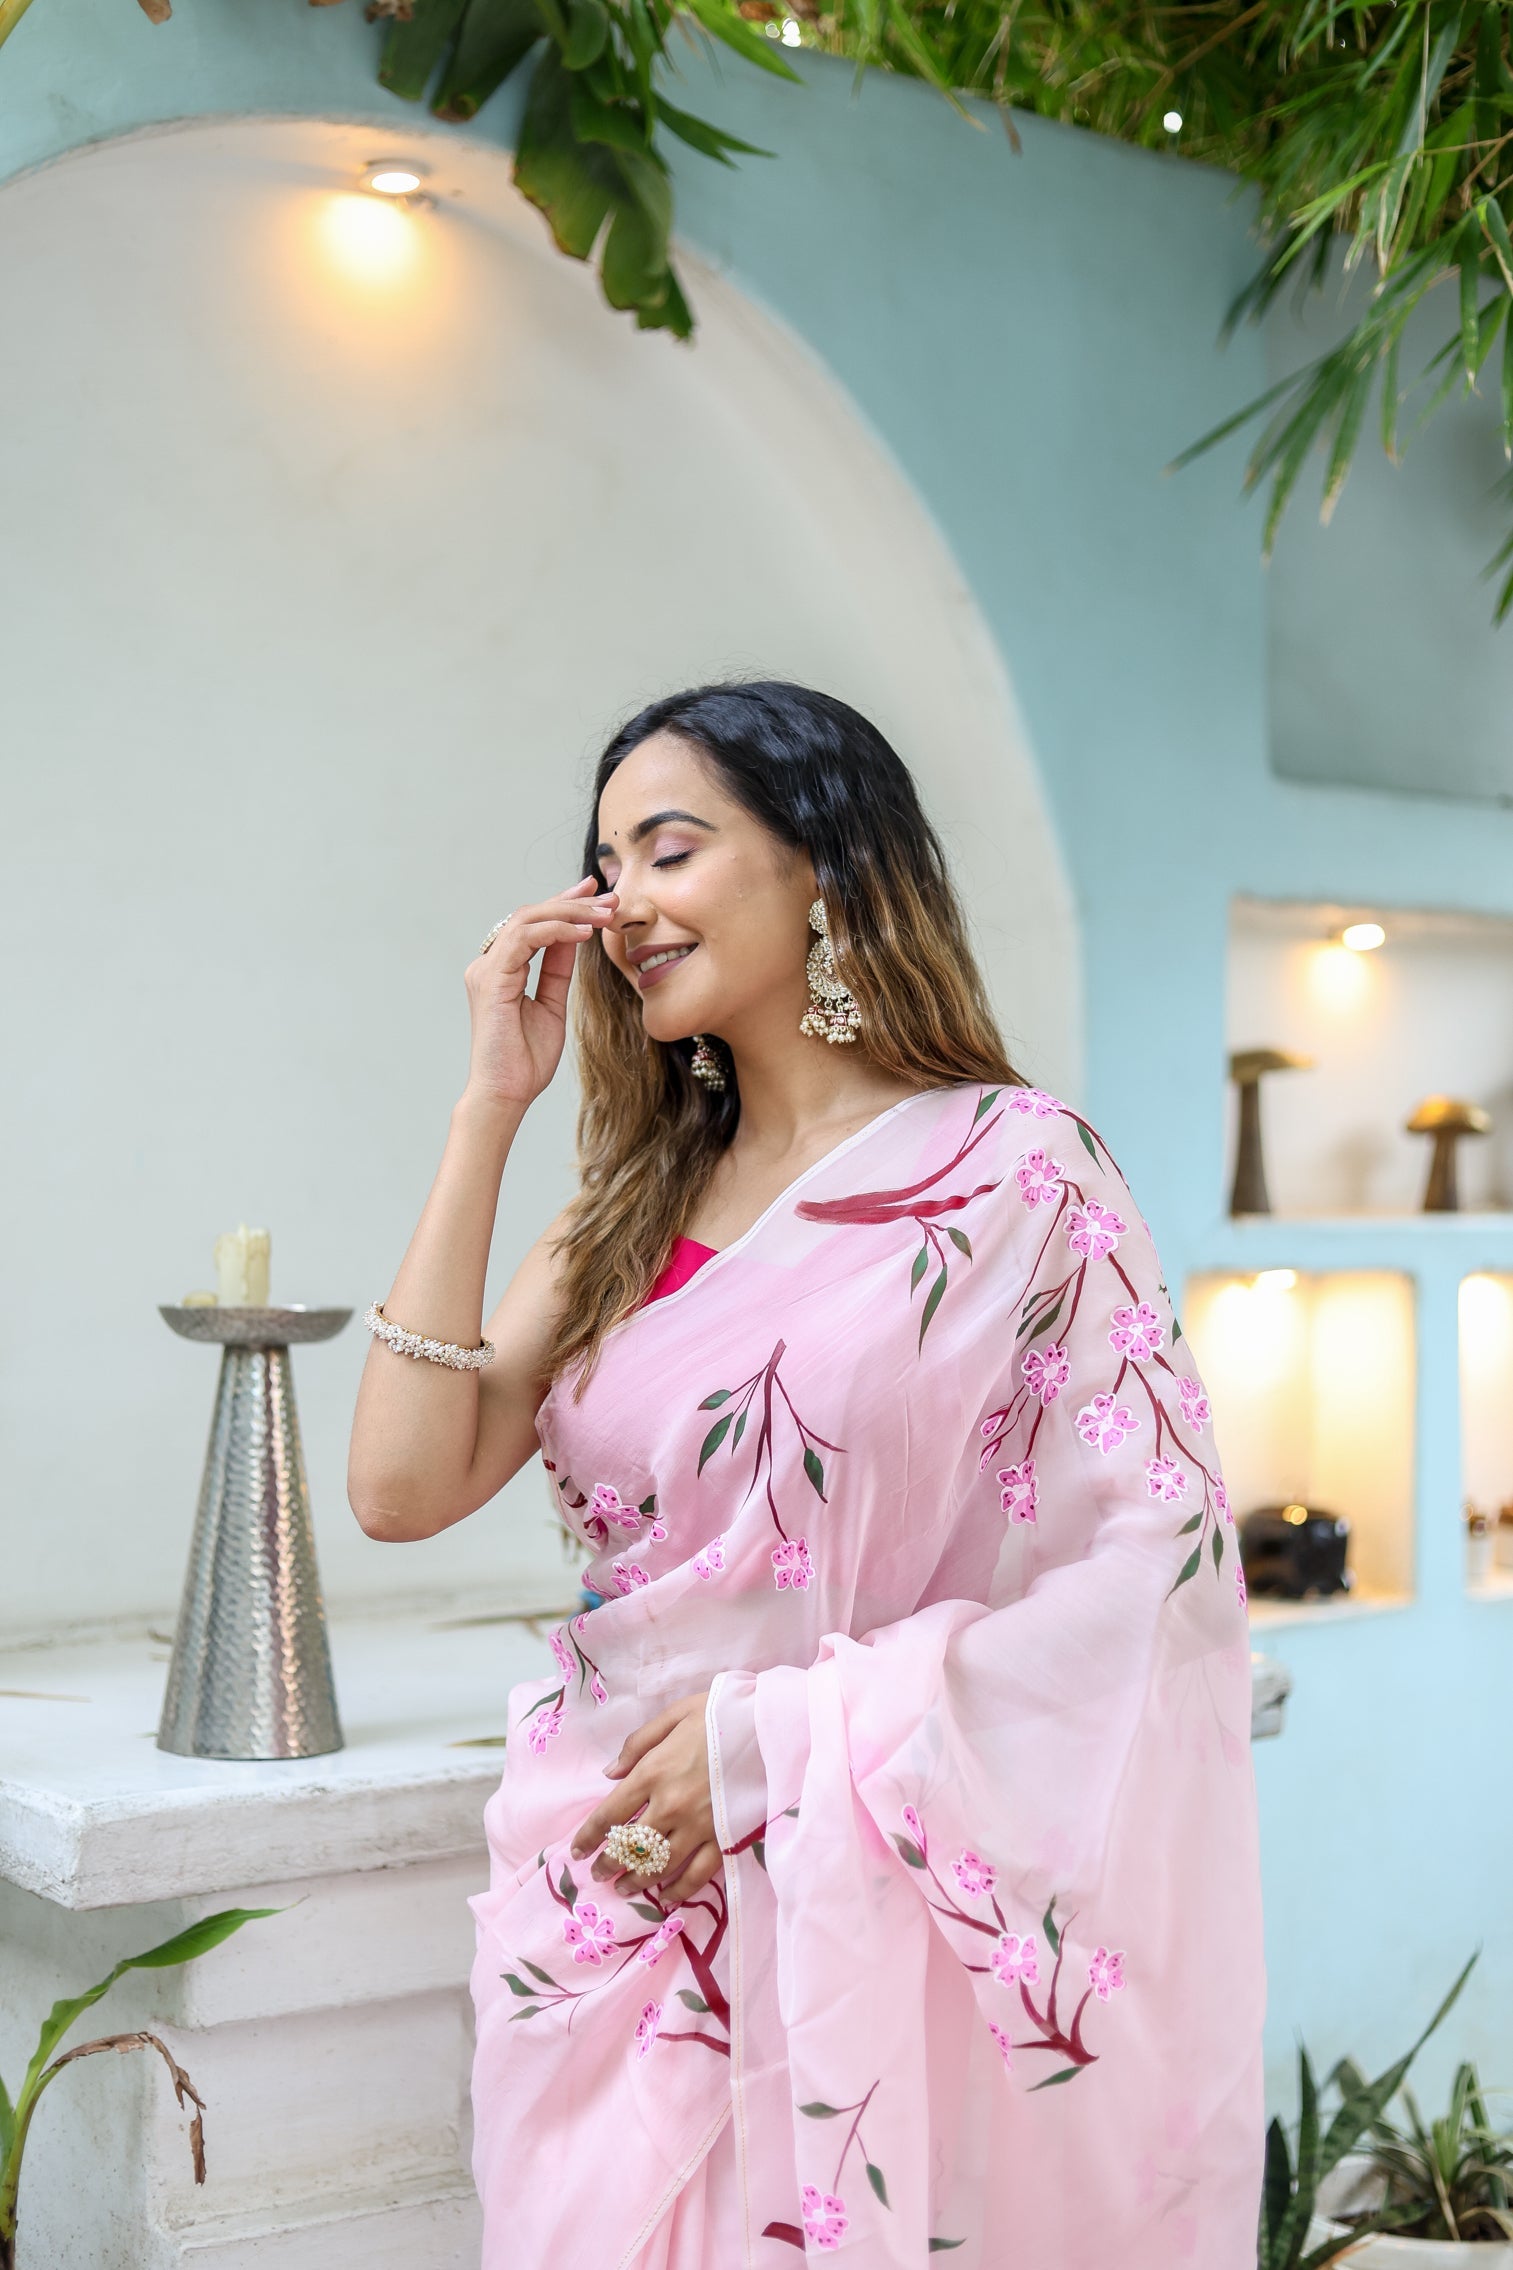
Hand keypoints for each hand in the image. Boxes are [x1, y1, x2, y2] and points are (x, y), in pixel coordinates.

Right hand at [462, 877, 618, 1110]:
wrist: (507, 1094)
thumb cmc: (525, 1060)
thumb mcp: (551, 1005)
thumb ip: (557, 970)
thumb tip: (574, 937)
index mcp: (502, 969)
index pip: (534, 925)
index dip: (564, 904)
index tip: (597, 895)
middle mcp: (490, 964)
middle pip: (530, 915)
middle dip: (572, 901)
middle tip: (608, 897)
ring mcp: (486, 969)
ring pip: (527, 919)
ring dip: (569, 912)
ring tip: (604, 914)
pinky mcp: (490, 979)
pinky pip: (524, 939)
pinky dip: (556, 931)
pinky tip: (584, 933)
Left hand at [569, 1691, 720, 1901]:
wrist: (771, 1725)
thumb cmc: (721, 1714)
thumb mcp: (675, 1715)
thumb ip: (638, 1744)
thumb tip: (609, 1773)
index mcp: (653, 1772)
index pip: (609, 1814)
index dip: (589, 1837)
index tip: (577, 1852)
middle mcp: (670, 1805)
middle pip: (629, 1847)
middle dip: (609, 1865)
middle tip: (598, 1875)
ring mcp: (697, 1826)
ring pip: (658, 1866)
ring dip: (637, 1881)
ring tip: (625, 1887)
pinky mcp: (723, 1838)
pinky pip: (697, 1875)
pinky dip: (679, 1891)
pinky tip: (666, 1897)